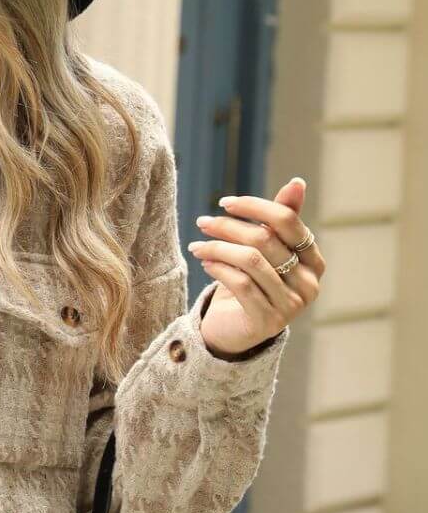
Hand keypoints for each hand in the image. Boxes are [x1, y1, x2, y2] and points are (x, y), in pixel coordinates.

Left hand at [186, 177, 323, 357]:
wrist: (236, 330)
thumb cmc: (254, 283)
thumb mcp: (267, 250)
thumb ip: (281, 219)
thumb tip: (297, 182)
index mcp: (314, 261)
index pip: (288, 222)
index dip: (255, 207)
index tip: (224, 203)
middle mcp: (309, 284)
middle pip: (266, 240)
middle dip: (229, 227)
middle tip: (203, 223)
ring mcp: (291, 305)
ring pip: (251, 261)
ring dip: (218, 248)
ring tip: (197, 245)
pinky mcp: (268, 321)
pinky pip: (241, 284)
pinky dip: (219, 269)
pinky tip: (205, 263)